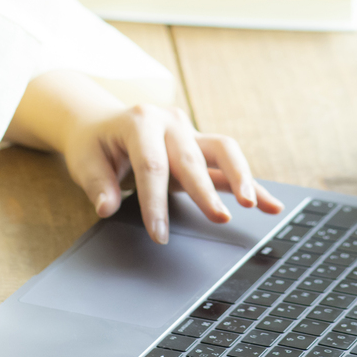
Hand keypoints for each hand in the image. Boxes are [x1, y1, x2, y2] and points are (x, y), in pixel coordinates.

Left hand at [61, 102, 282, 242]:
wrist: (100, 122)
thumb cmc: (94, 144)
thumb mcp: (85, 162)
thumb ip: (97, 185)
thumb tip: (106, 207)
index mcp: (139, 122)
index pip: (151, 166)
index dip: (155, 202)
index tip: (160, 235)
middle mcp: (169, 122)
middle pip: (191, 159)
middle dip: (205, 191)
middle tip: (218, 218)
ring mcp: (189, 131)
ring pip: (223, 149)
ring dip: (241, 177)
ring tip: (254, 205)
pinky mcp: (201, 144)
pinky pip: (229, 164)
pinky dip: (250, 184)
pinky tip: (270, 204)